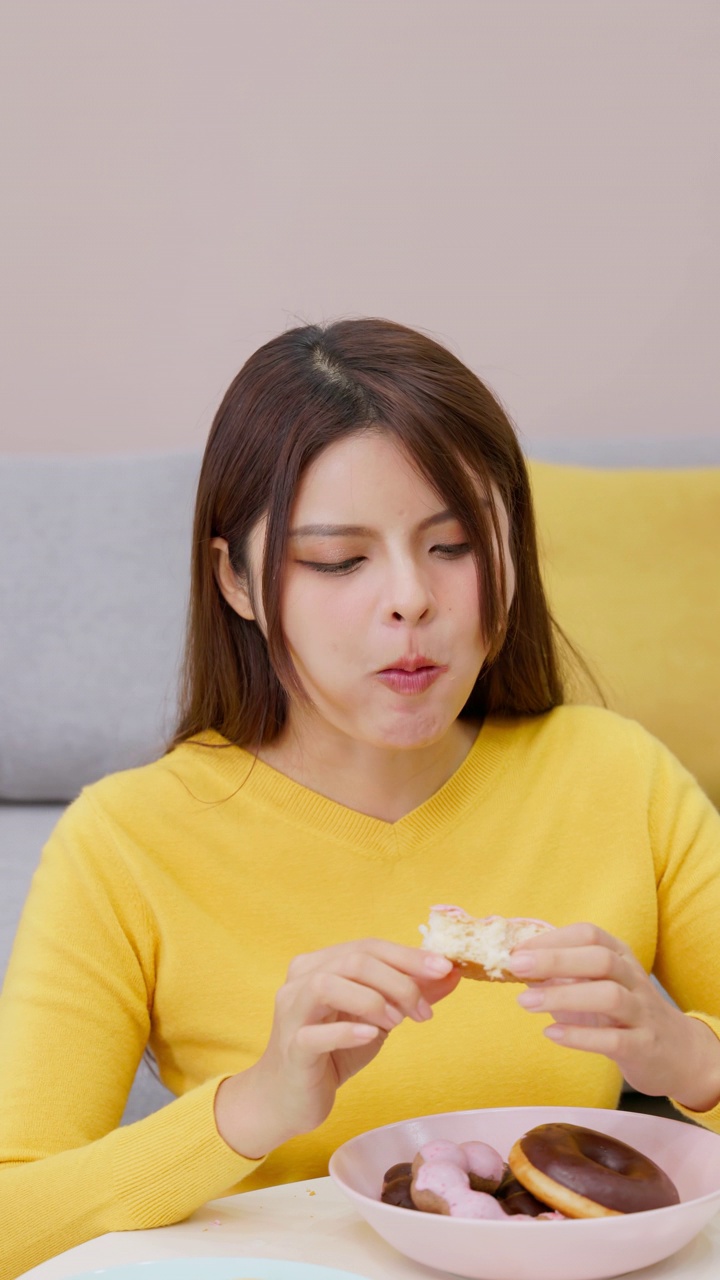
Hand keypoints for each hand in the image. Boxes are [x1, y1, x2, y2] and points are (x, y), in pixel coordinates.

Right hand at [215, 939, 458, 1157]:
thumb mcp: (376, 1019)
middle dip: (399, 981)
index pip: (368, 946)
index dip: (409, 955)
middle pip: (354, 961)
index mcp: (320, 964)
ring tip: (397, 1023)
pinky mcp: (291, 1049)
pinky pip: (315, 1034)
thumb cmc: (333, 1052)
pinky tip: (371, 1035)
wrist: (289, 1098)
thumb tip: (450, 974)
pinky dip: (347, 1030)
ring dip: (373, 1000)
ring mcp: (291, 1013)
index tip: (445, 968)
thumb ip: (407, 994)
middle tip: (424, 1012)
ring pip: (328, 985)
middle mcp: (300, 980)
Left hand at [507, 922, 719, 1110]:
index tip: (517, 949)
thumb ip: (562, 975)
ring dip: (563, 996)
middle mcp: (634, 979)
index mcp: (620, 956)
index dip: (552, 939)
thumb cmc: (622, 1014)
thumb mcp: (596, 986)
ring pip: (609, 995)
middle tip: (515, 966)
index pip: (589, 934)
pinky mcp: (644, 1047)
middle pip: (600, 959)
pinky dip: (580, 1036)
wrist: (678, 1054)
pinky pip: (614, 1039)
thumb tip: (515, 966)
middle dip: (555, 960)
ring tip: (525, 1003)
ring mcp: (642, 1013)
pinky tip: (551, 1034)